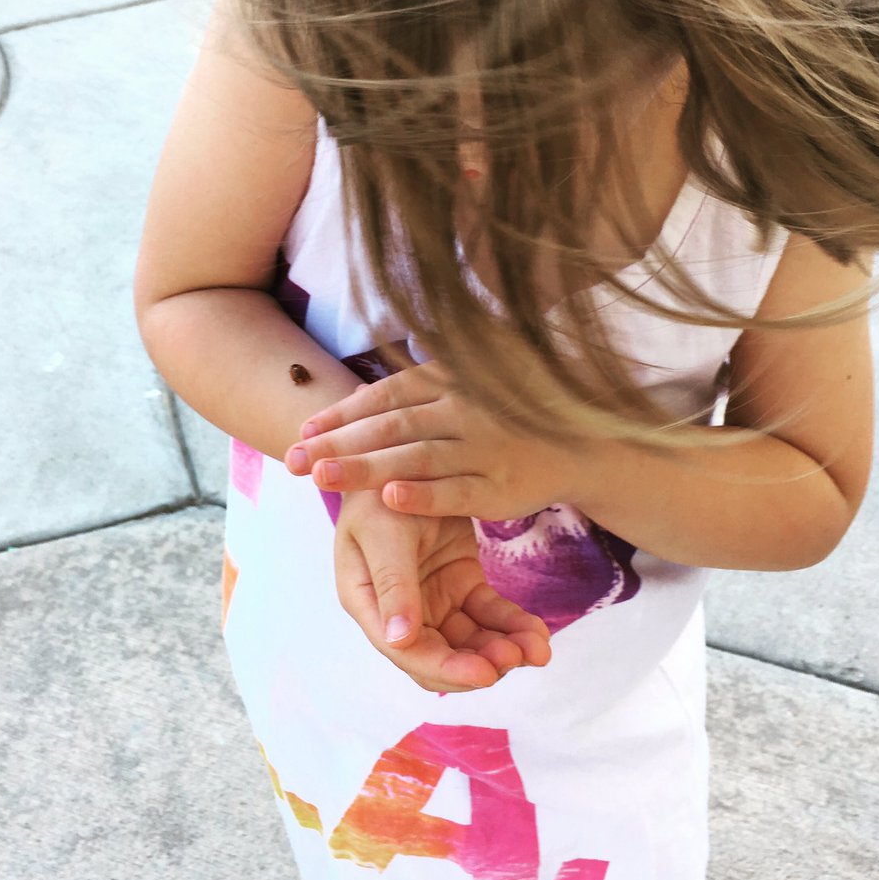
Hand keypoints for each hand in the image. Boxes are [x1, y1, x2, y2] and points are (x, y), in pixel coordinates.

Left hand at [285, 359, 592, 519]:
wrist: (583, 444)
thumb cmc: (512, 415)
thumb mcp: (470, 382)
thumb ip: (420, 385)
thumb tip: (359, 392)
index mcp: (453, 380)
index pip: (388, 395)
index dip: (345, 413)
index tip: (306, 431)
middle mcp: (465, 408)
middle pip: (392, 426)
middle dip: (340, 443)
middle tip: (294, 461)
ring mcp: (484, 446)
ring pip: (416, 457)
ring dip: (366, 467)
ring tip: (321, 477)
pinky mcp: (501, 486)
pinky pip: (456, 492)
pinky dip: (424, 495)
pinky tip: (389, 499)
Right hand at [334, 487, 550, 693]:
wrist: (407, 452)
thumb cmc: (380, 488)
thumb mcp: (383, 530)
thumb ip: (392, 583)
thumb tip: (400, 639)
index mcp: (368, 601)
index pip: (406, 650)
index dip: (446, 668)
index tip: (486, 673)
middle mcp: (398, 608)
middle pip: (441, 655)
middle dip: (481, 663)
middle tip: (520, 656)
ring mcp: (431, 597)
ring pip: (469, 641)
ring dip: (502, 649)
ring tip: (538, 648)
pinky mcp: (459, 583)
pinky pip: (488, 614)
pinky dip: (512, 626)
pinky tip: (537, 634)